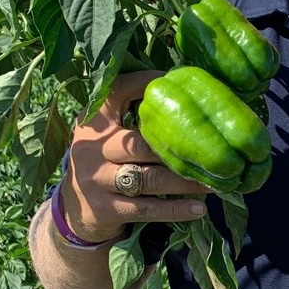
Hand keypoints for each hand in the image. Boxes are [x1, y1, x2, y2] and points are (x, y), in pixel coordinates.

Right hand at [63, 70, 209, 242]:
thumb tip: (179, 88)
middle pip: (140, 145)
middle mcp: (92, 148)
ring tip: (215, 183)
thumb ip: (130, 113)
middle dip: (178, 149)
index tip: (173, 79)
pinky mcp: (107, 208)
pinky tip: (199, 208)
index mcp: (93, 121)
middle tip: (213, 151)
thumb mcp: (106, 133)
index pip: (116, 92)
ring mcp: (98, 180)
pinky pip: (148, 209)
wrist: (74, 209)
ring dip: (186, 182)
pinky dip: (175, 209)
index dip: (143, 83)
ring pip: (150, 179)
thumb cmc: (104, 161)